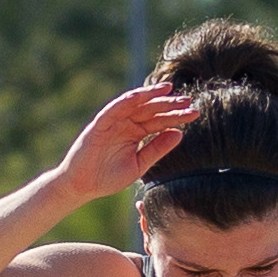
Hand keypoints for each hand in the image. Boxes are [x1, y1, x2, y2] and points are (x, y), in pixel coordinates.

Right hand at [53, 79, 197, 203]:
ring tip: (169, 90)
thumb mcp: (139, 165)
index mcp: (136, 134)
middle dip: (169, 104)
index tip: (195, 113)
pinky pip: (115, 108)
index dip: (177, 116)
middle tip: (189, 100)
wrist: (82, 186)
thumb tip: (179, 133)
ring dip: (151, 95)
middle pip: (152, 110)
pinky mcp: (100, 123)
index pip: (160, 122)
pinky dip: (128, 100)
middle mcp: (127, 124)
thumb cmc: (108, 178)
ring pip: (135, 104)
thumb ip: (157, 149)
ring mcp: (114, 122)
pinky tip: (142, 95)